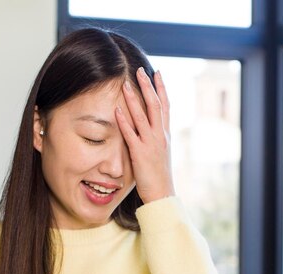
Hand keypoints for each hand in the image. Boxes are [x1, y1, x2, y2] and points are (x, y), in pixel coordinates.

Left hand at [116, 67, 174, 203]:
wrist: (162, 194)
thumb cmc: (159, 177)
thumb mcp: (160, 154)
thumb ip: (155, 139)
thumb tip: (150, 129)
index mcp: (165, 135)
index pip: (165, 106)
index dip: (161, 89)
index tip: (156, 73)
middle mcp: (161, 136)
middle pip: (156, 105)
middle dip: (148, 87)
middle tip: (141, 70)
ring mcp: (151, 144)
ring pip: (143, 116)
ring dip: (134, 99)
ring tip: (125, 84)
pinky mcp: (140, 153)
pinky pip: (131, 134)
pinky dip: (124, 121)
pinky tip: (117, 110)